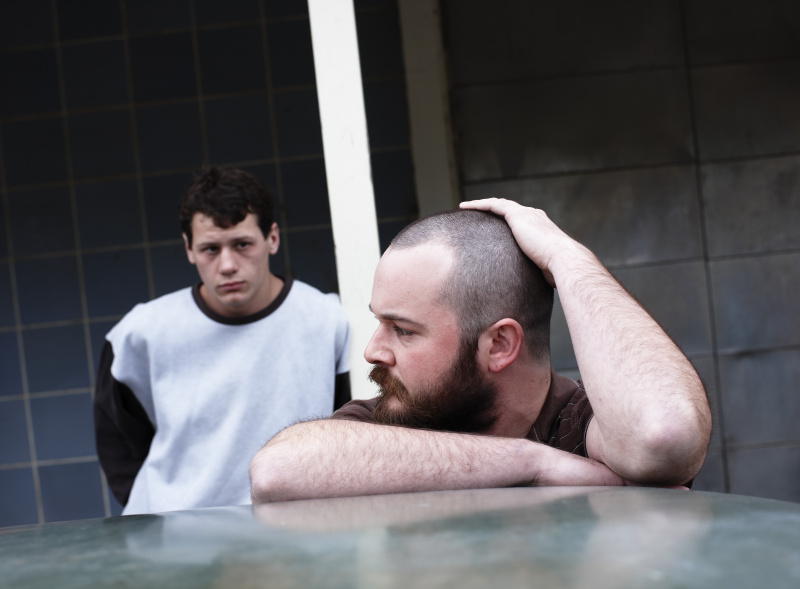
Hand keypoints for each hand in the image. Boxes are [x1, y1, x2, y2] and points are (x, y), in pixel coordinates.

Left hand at [460, 198, 582, 286]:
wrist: (562, 259)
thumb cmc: (556, 270)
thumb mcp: (544, 269)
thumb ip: (536, 271)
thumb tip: (531, 288)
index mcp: (541, 227)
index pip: (520, 220)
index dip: (507, 221)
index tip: (495, 227)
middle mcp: (533, 216)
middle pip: (508, 209)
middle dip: (493, 210)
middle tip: (477, 214)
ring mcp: (526, 214)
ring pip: (498, 204)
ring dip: (481, 205)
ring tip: (466, 208)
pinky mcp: (517, 215)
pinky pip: (493, 205)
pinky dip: (478, 205)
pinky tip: (465, 207)